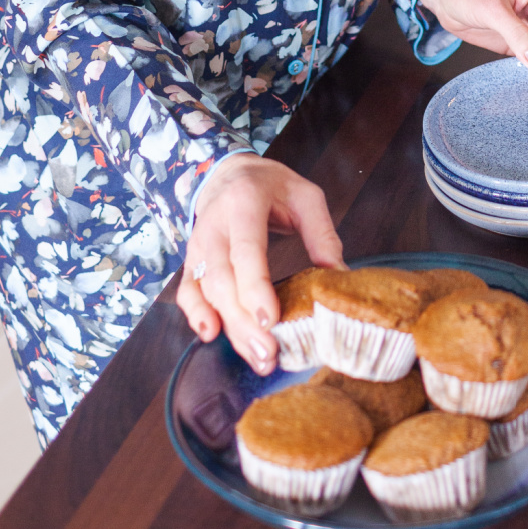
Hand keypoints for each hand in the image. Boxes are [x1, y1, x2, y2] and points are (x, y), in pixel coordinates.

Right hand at [177, 153, 343, 374]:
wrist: (228, 172)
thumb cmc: (272, 186)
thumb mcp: (305, 196)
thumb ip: (322, 234)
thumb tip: (340, 276)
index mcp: (245, 202)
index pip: (246, 249)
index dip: (255, 286)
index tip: (270, 319)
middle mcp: (215, 224)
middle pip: (222, 278)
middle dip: (243, 320)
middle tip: (269, 352)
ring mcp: (198, 243)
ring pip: (205, 290)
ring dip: (229, 326)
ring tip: (256, 356)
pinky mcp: (191, 259)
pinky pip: (186, 291)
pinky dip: (194, 315)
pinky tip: (211, 334)